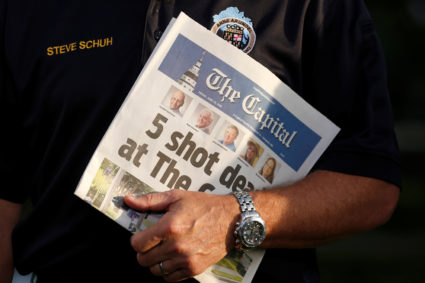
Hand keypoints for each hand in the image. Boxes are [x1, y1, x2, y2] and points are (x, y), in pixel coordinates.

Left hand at [124, 190, 239, 281]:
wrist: (232, 219)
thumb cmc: (204, 206)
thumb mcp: (176, 197)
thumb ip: (150, 201)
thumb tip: (128, 201)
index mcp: (170, 227)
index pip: (137, 244)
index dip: (136, 239)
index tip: (142, 236)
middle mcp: (176, 246)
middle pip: (143, 260)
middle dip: (144, 251)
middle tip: (152, 243)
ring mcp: (186, 260)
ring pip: (155, 270)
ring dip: (155, 261)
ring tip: (163, 250)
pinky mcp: (194, 269)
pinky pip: (170, 278)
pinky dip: (167, 270)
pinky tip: (173, 258)